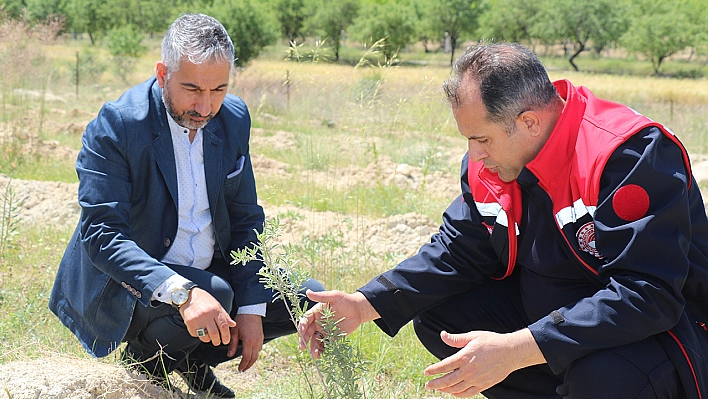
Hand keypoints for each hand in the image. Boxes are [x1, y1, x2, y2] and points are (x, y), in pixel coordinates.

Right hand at [180, 288, 236, 346]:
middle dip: (217, 341)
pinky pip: (196, 335)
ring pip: (205, 336)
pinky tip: (201, 332)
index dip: (226, 335)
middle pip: (214, 333)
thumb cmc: (204, 300)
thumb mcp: (217, 305)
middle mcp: (206, 315)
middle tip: (218, 342)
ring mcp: (197, 319)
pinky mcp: (189, 323)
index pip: (224, 326)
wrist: (188, 296)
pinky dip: (199, 336)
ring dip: (209, 340)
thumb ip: (225, 316)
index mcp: (215, 310)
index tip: (226, 340)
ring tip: (210, 338)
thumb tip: (233, 324)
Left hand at [228, 313, 263, 371]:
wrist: (251, 311)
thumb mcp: (234, 332)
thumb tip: (230, 355)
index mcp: (249, 341)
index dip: (243, 365)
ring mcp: (260, 339)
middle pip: (253, 358)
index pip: (247, 357)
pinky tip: (251, 354)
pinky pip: (259, 348)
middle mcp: (256, 342)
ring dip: (252, 360)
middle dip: (248, 365)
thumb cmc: (242, 320)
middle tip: (243, 370)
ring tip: (246, 364)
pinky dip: (255, 354)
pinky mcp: (261, 337)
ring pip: (257, 354)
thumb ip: (232, 344)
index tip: (239, 369)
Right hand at [297, 290, 379, 357]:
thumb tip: (308, 292)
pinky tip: (322, 354)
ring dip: (313, 347)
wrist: (358, 310)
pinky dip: (322, 350)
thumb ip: (321, 296)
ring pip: (315, 340)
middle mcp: (318, 323)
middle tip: (302, 348)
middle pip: (307, 332)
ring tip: (315, 354)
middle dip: (304, 340)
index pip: (305, 320)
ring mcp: (324, 331)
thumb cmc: (346, 300)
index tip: (301, 332)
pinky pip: (325, 345)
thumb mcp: (334, 296)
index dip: (302, 326)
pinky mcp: (332, 337)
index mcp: (316, 313)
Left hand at [423, 329, 545, 396]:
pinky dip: (459, 394)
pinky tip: (453, 393)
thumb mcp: (473, 336)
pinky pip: (468, 393)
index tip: (426, 372)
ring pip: (456, 388)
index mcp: (465, 356)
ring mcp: (477, 379)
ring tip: (438, 389)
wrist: (510, 352)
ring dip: (445, 390)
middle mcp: (469, 370)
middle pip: (448, 380)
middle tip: (428, 385)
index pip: (444, 365)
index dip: (434, 370)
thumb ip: (456, 338)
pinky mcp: (484, 385)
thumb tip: (442, 335)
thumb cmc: (491, 342)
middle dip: (436, 384)